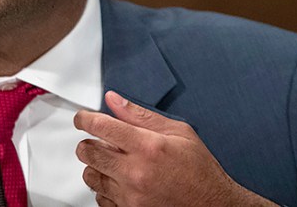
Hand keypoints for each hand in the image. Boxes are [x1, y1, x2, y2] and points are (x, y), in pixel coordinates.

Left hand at [74, 91, 274, 206]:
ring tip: (113, 162)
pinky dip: (105, 188)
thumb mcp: (178, 132)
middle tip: (99, 141)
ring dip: (96, 166)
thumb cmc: (199, 170)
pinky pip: (100, 198)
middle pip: (87, 152)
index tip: (83, 118)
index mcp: (147, 146)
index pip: (100, 126)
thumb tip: (114, 100)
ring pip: (90, 176)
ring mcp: (130, 196)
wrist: (213, 205)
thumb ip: (140, 115)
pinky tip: (120, 182)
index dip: (85, 118)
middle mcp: (135, 172)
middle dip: (88, 142)